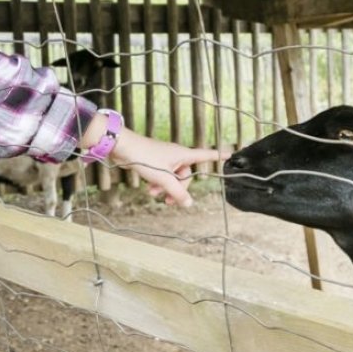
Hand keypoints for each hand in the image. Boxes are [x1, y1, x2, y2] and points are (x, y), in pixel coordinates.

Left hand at [108, 127, 226, 206]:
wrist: (123, 147)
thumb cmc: (144, 157)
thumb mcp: (163, 178)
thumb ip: (177, 192)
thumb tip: (189, 204)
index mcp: (183, 155)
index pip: (205, 155)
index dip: (217, 156)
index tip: (230, 154)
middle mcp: (176, 156)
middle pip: (186, 175)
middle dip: (178, 189)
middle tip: (169, 200)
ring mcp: (165, 159)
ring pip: (172, 178)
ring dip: (165, 188)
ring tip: (154, 194)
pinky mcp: (154, 161)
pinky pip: (162, 176)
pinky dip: (158, 184)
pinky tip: (149, 189)